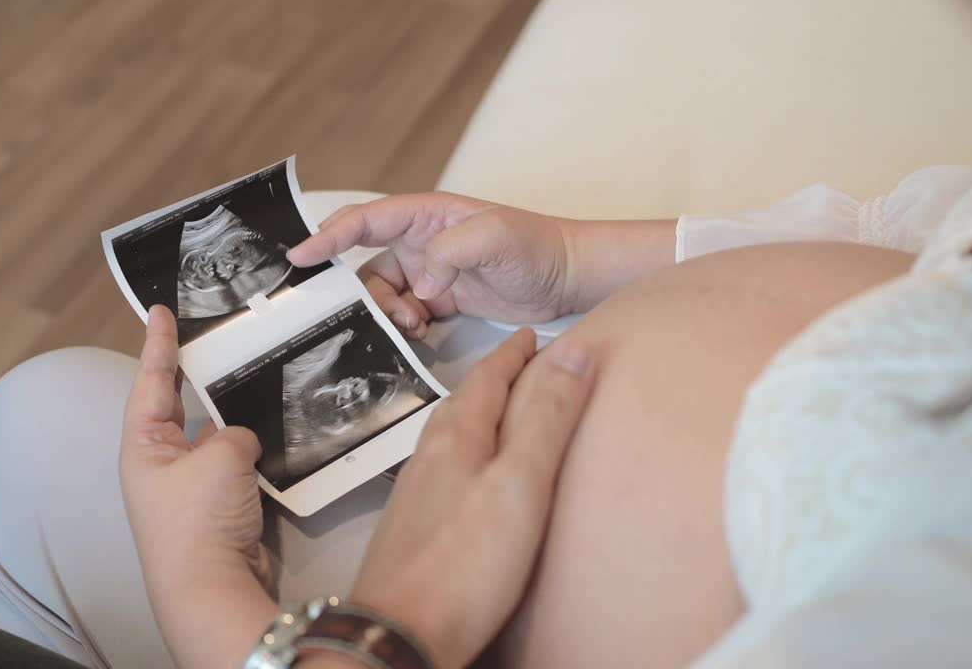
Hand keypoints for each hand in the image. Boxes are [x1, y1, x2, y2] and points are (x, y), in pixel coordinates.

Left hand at [120, 305, 275, 668]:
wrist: (212, 588)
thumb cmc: (199, 517)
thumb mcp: (219, 457)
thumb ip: (234, 433)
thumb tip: (241, 441)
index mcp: (143, 446)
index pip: (151, 381)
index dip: (158, 344)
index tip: (160, 308)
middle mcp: (162, 464)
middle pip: (183, 406)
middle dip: (200, 374)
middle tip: (219, 333)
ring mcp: (191, 488)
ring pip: (217, 436)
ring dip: (237, 415)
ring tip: (260, 374)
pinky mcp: (221, 508)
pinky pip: (238, 465)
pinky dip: (255, 448)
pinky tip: (278, 427)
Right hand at [287, 193, 577, 337]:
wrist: (571, 279)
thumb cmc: (539, 247)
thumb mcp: (497, 236)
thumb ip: (452, 250)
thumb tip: (422, 280)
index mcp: (428, 215)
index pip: (367, 220)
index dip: (330, 235)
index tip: (301, 255)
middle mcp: (423, 241)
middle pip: (367, 264)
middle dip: (364, 291)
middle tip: (386, 312)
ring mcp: (432, 272)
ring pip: (384, 294)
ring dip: (388, 313)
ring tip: (414, 324)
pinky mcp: (443, 300)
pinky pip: (406, 313)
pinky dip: (405, 326)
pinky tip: (422, 332)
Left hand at [345, 329, 596, 668]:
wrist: (397, 635)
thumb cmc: (465, 564)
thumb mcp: (521, 483)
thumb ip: (548, 418)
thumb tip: (574, 349)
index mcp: (455, 437)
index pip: (488, 377)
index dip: (512, 354)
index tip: (532, 335)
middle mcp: (428, 458)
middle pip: (465, 402)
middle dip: (496, 379)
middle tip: (524, 365)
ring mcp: (417, 495)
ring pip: (452, 436)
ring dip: (480, 415)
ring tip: (503, 412)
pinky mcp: (415, 530)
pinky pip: (445, 470)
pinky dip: (468, 454)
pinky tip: (474, 478)